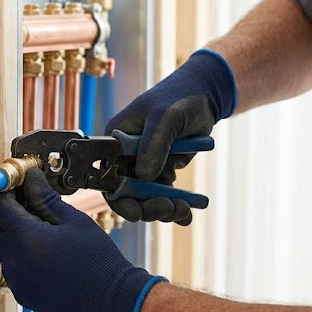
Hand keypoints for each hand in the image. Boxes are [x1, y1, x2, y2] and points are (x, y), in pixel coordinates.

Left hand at [0, 168, 164, 311]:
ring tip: (44, 230)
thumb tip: (30, 179)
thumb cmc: (97, 259)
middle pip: (0, 226)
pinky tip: (45, 253)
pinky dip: (23, 256)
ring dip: (17, 235)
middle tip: (33, 202)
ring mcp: (16, 280)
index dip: (5, 191)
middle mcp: (13, 261)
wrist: (110, 299)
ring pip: (6, 247)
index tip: (15, 184)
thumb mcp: (73, 220)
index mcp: (24, 238)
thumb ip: (45, 198)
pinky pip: (14, 267)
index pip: (0, 206)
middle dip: (11, 212)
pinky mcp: (22, 294)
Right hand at [104, 50, 235, 223]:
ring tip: (183, 210)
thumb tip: (144, 176)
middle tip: (168, 208)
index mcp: (115, 141)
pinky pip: (165, 195)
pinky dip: (177, 207)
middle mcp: (126, 157)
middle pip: (128, 194)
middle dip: (147, 207)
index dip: (118, 198)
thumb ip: (154, 144)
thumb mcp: (165, 117)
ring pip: (147, 198)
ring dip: (164, 209)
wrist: (204, 96)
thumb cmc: (179, 98)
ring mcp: (144, 166)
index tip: (135, 213)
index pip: (107, 176)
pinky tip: (187, 215)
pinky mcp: (163, 170)